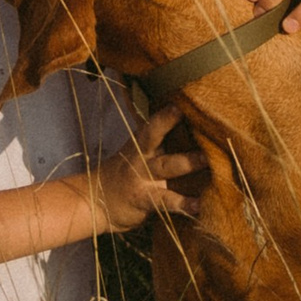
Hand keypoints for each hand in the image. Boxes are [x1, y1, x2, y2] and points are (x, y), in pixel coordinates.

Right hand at [88, 99, 203, 229]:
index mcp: (141, 142)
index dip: (168, 110)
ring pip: (166, 166)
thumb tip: (190, 127)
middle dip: (168, 121)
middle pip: (154, 134)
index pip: (155, 122)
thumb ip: (157, 142)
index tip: (185, 95)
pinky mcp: (143, 198)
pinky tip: (198, 205)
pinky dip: (182, 203)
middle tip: (187, 111)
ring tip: (206, 159)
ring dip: (187, 162)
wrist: (95, 200)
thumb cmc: (124, 175)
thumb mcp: (135, 153)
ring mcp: (141, 176)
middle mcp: (141, 155)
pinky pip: (165, 200)